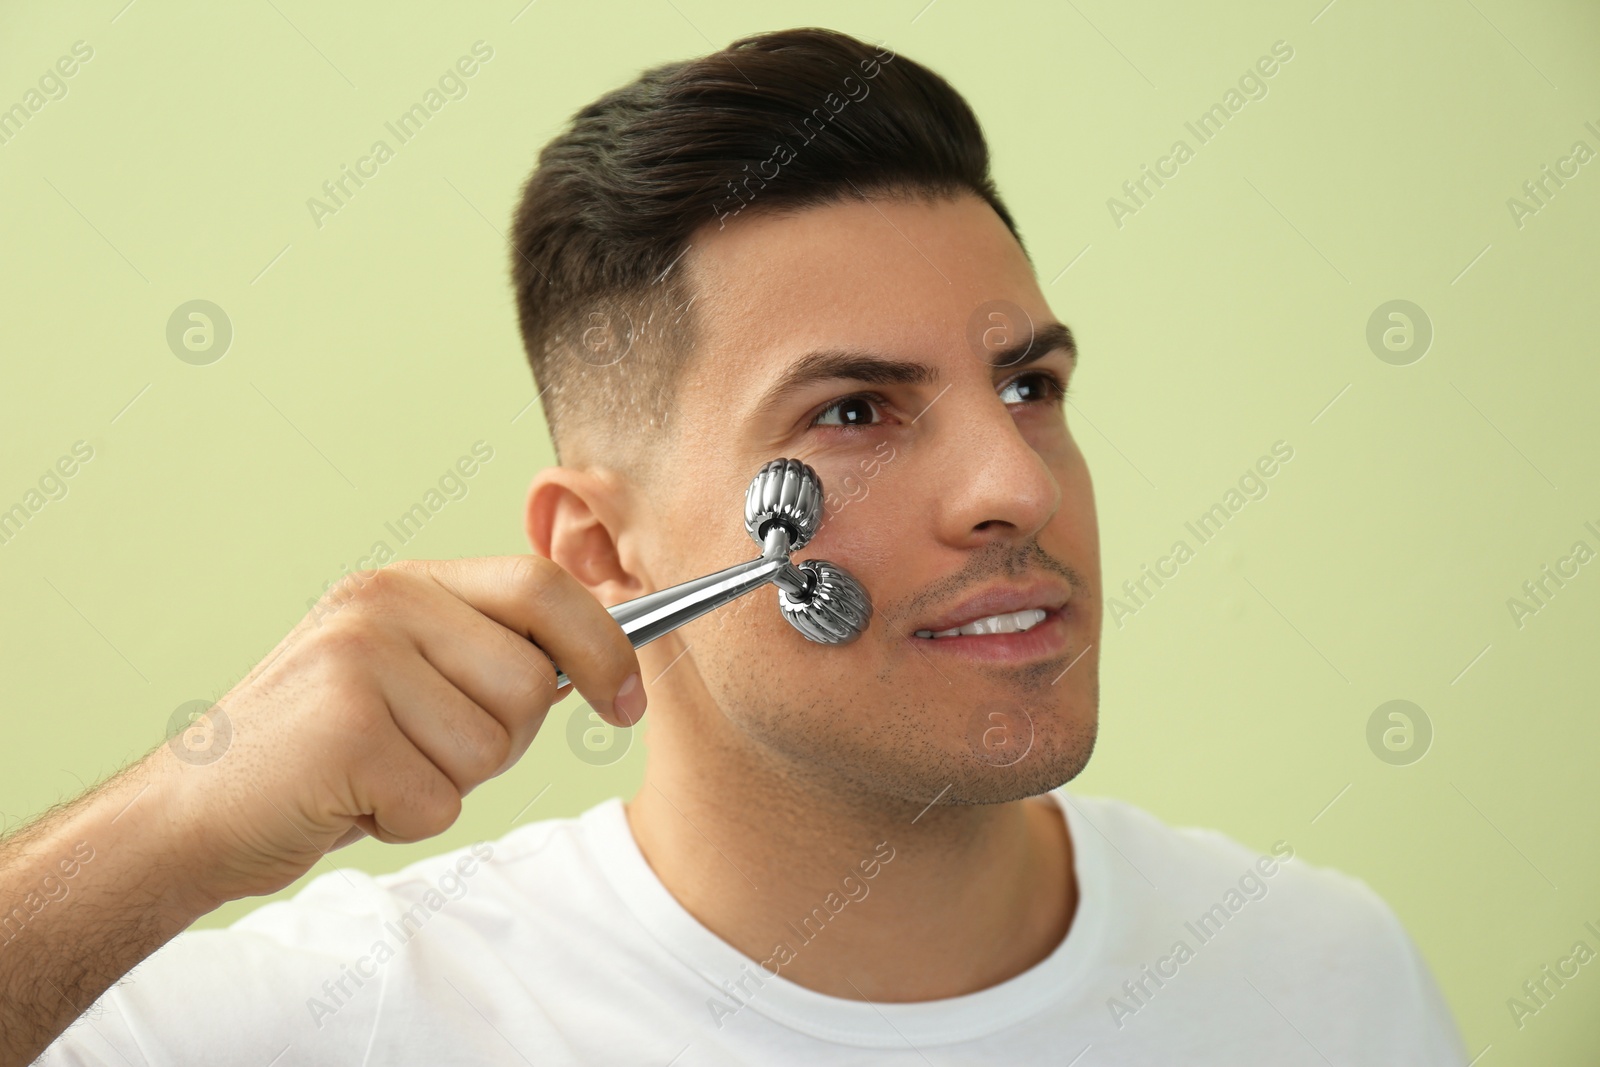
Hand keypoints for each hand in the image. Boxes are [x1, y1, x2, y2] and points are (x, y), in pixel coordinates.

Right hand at [156, 556, 643, 906]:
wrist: (193, 812)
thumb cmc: (320, 752)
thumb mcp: (403, 676)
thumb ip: (485, 654)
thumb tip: (600, 661)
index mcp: (405, 583)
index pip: (543, 587)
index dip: (605, 646)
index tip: (629, 701)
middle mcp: (382, 605)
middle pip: (531, 683)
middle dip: (500, 741)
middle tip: (426, 753)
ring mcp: (358, 661)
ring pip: (491, 747)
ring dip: (447, 784)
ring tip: (379, 771)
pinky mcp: (344, 730)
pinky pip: (441, 799)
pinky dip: (405, 821)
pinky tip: (350, 800)